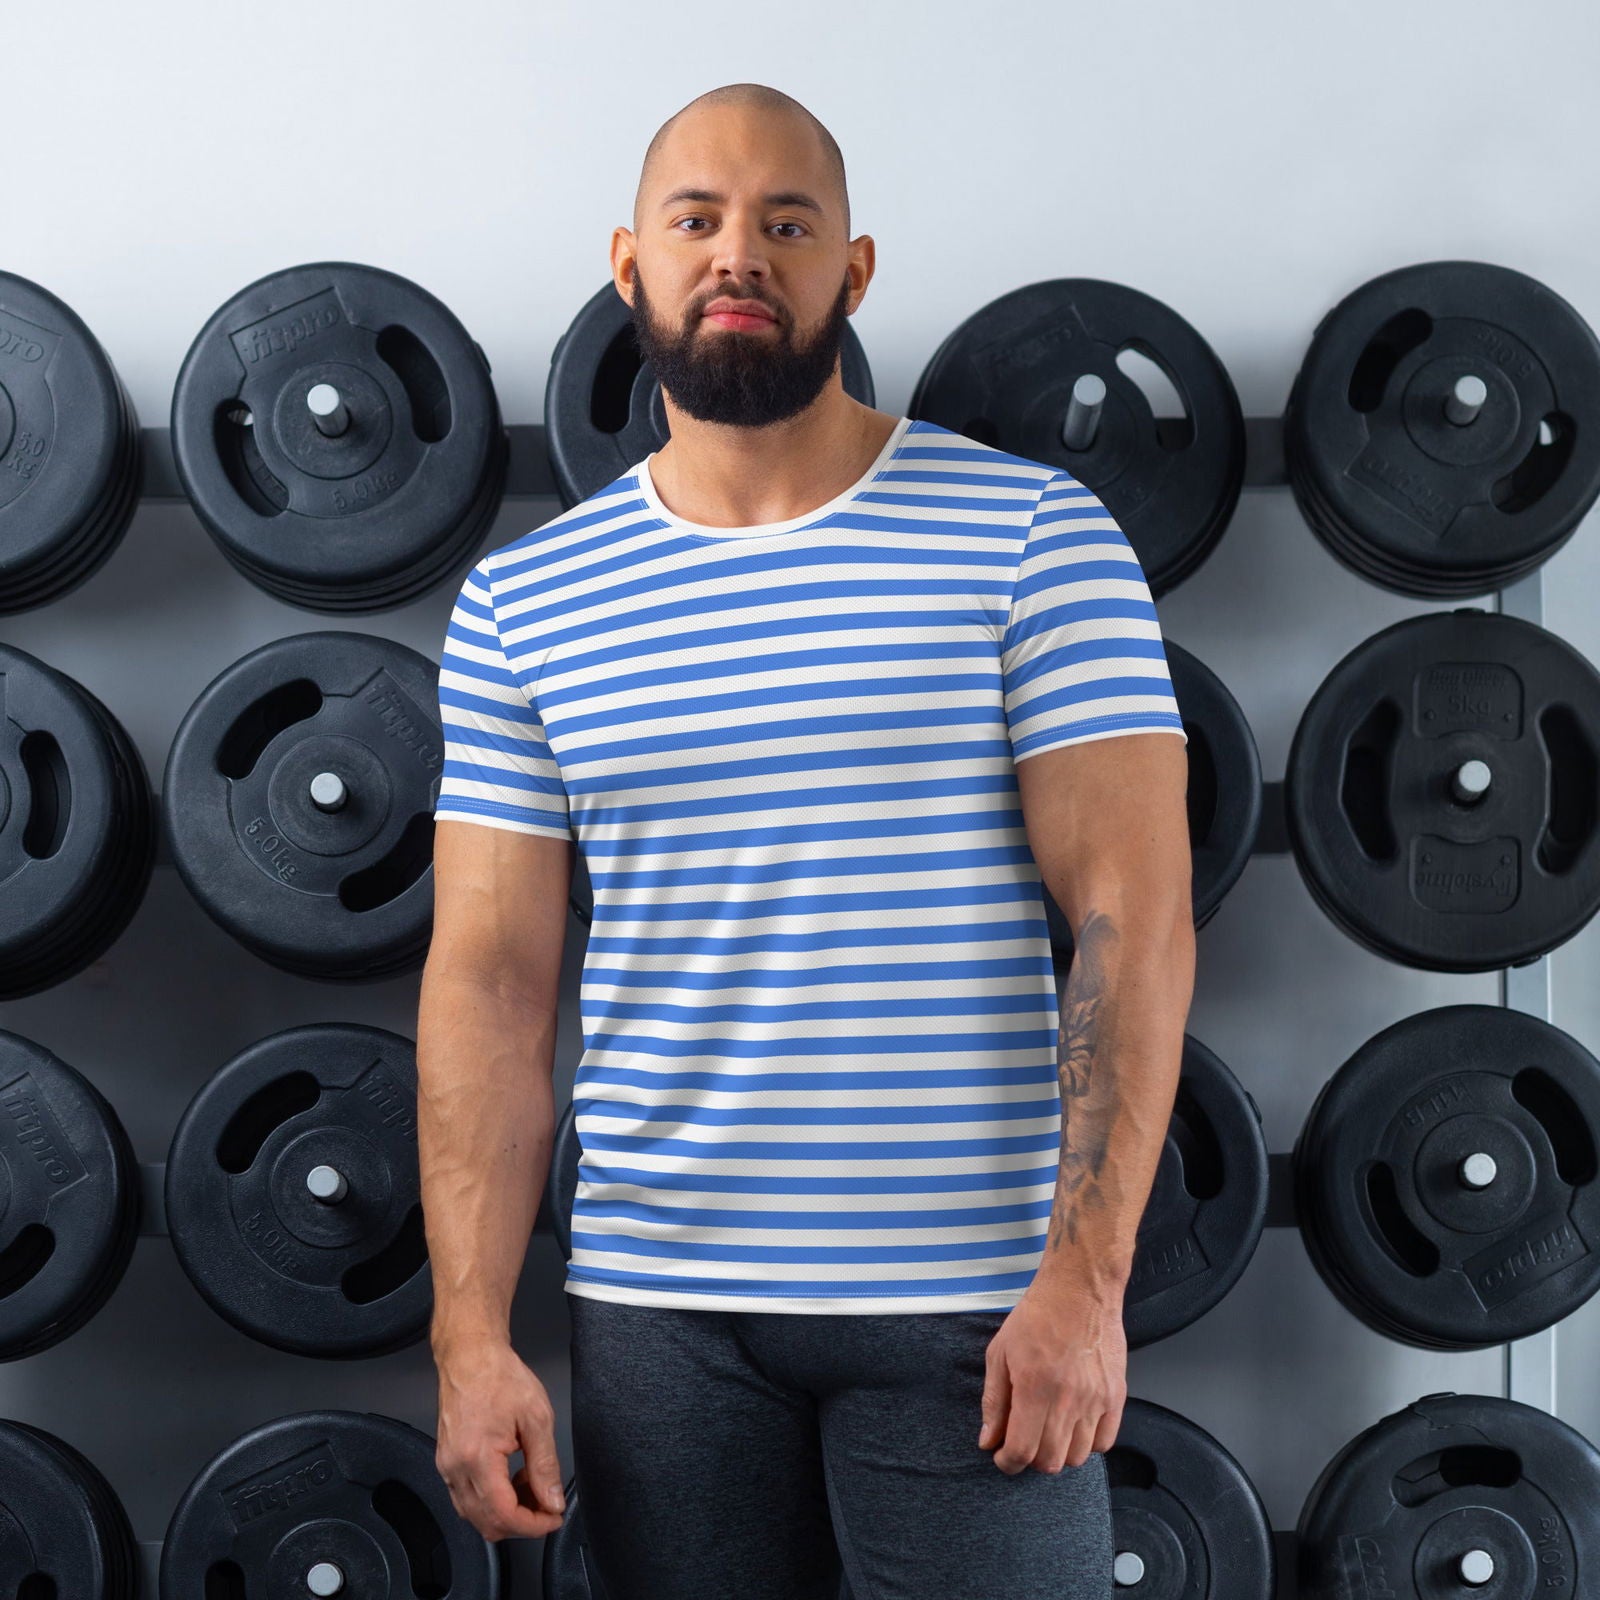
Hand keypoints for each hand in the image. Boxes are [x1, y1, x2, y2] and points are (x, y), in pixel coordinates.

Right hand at [434, 1337, 566, 1539]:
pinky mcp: (447, 1463)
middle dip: (522, 1523)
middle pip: (487, 1524)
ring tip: (531, 1484)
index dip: (533, 1525)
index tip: (553, 1517)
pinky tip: (511, 1478)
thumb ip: (546, 1465)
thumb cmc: (499, 1377)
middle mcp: (455, 1469)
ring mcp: (447, 1468)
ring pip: (475, 1515)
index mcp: (477, 1458)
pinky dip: (492, 1500)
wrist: (470, 1356)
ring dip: (506, 1512)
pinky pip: (467, 1498)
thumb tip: (552, 1500)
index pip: (504, 1515)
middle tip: (547, 1505)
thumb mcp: (537, 1417)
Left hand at [977, 1280, 1126, 1473]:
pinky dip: (1087, 1444)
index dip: (1007, 1462)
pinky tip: (1074, 1425)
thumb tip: (988, 1440)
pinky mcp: (1116, 1396)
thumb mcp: (1000, 1353)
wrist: (1079, 1290)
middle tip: (1023, 1442)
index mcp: (1034, 1388)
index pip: (1022, 1450)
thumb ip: (994, 1401)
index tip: (1002, 1457)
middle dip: (1031, 1459)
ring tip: (1049, 1431)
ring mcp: (1096, 1399)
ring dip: (1059, 1453)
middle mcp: (1068, 1399)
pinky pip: (1104, 1442)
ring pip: (1077, 1457)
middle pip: (1051, 1461)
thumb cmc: (1037, 1317)